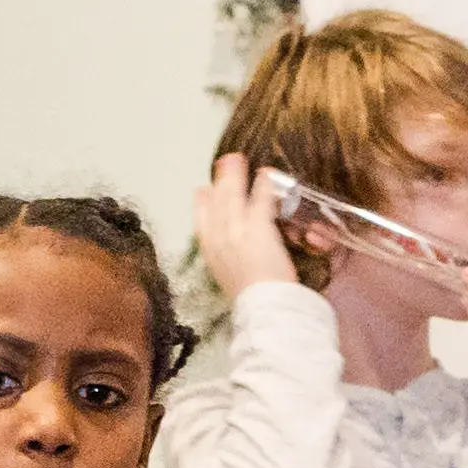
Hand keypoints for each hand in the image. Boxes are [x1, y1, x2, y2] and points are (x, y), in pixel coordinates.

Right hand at [189, 153, 301, 313]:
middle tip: (222, 164)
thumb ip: (227, 264)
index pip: (201, 223)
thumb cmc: (252, 301)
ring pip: (233, 197)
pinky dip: (262, 185)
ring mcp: (237, 232)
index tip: (202, 191)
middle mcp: (220, 240)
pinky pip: (260, 200)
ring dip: (235, 175)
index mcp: (211, 255)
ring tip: (238, 159)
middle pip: (216, 203)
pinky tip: (266, 173)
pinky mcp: (258, 228)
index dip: (202, 204)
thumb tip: (229, 257)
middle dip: (219, 181)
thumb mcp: (229, 282)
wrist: (262, 307)